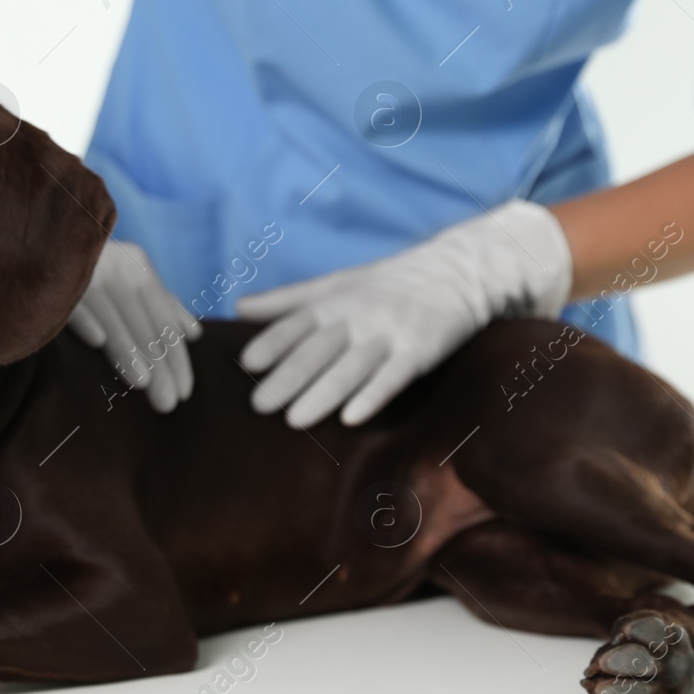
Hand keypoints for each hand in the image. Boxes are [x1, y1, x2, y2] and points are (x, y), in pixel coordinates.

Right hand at [68, 240, 200, 411]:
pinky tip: (98, 342)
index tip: (184, 393)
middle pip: (143, 322)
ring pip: (113, 314)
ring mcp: (85, 269)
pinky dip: (86, 317)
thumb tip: (193, 332)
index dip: (177, 357)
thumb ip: (160, 304)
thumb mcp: (128, 281)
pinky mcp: (52, 275)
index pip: (164, 319)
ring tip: (143, 385)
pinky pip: (72, 299)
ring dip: (128, 349)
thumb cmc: (87, 273)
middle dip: (159, 364)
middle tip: (167, 403)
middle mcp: (115, 263)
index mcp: (136, 265)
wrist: (35, 244)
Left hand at [236, 200, 572, 427]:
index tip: (247, 363)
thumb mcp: (335, 284)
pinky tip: (352, 418)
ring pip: (351, 367)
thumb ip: (287, 300)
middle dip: (288, 377)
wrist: (455, 273)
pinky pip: (393, 377)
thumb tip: (238, 308)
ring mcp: (389, 334)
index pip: (297, 323)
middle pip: (318, 349)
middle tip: (259, 406)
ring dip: (323, 393)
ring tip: (295, 420)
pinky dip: (372, 396)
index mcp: (335, 301)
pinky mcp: (419, 351)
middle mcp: (358, 316)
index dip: (273, 342)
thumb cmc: (386, 283)